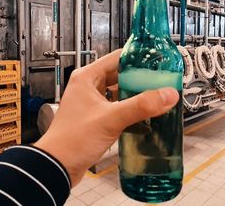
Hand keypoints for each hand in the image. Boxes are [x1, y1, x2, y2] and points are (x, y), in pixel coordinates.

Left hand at [33, 49, 179, 185]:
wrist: (57, 166)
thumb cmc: (73, 139)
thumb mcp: (111, 119)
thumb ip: (141, 106)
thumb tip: (168, 94)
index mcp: (87, 77)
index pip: (117, 58)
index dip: (138, 59)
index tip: (159, 63)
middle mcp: (88, 87)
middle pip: (120, 75)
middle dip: (141, 80)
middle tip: (163, 83)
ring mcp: (92, 103)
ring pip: (119, 93)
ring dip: (136, 96)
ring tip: (158, 98)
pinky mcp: (95, 118)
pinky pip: (117, 108)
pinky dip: (130, 110)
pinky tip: (145, 117)